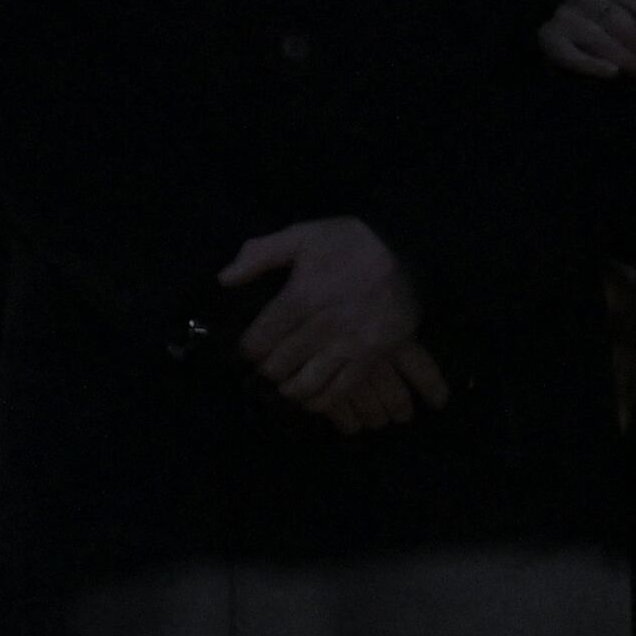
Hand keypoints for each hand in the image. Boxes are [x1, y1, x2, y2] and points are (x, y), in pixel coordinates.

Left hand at [220, 218, 442, 433]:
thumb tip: (224, 279)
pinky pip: (339, 391)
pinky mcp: (373, 355)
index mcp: (302, 296)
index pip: (258, 341)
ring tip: (289, 379)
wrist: (411, 245)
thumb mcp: (305, 235)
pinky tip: (312, 394)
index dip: (249, 347)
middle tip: (271, 362)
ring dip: (289, 388)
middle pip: (278, 366)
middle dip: (268, 368)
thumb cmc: (351, 244)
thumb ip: (260, 253)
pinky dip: (319, 400)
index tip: (253, 345)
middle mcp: (324, 325)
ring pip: (305, 385)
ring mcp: (351, 343)